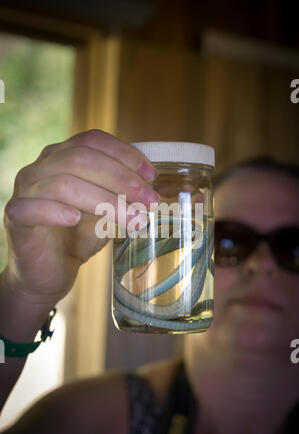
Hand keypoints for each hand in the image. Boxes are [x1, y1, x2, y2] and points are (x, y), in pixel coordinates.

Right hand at [3, 129, 158, 305]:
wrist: (49, 273)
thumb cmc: (78, 238)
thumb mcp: (106, 212)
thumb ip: (121, 196)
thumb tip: (155, 189)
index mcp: (62, 157)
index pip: (92, 140)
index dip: (125, 154)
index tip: (152, 176)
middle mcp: (41, 167)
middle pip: (81, 158)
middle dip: (122, 179)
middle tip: (150, 201)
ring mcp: (25, 190)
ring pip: (64, 183)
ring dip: (104, 200)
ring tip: (133, 220)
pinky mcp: (15, 216)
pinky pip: (32, 207)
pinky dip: (56, 211)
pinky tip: (76, 219)